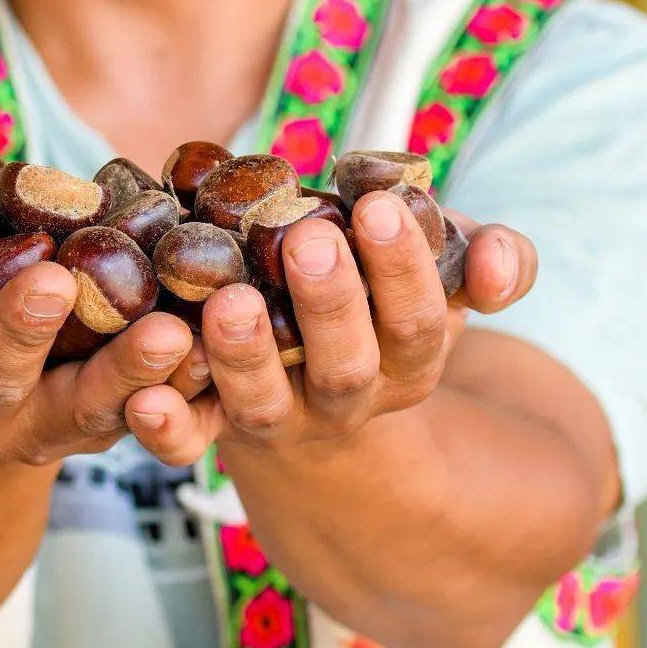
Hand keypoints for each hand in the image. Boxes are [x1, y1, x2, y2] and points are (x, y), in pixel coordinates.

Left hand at [125, 192, 536, 465]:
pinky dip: (166, 425)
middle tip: (309, 238)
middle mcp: (345, 396)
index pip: (415, 320)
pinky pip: (189, 441)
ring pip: (264, 405)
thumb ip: (493, 261)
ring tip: (229, 301)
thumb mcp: (444, 275)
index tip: (379, 207)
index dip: (401, 268)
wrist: (318, 388)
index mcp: (407, 359)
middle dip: (330, 302)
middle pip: (345, 365)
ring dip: (246, 356)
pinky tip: (144, 392)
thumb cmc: (381, 299)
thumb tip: (502, 260)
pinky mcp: (214, 429)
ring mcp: (278, 418)